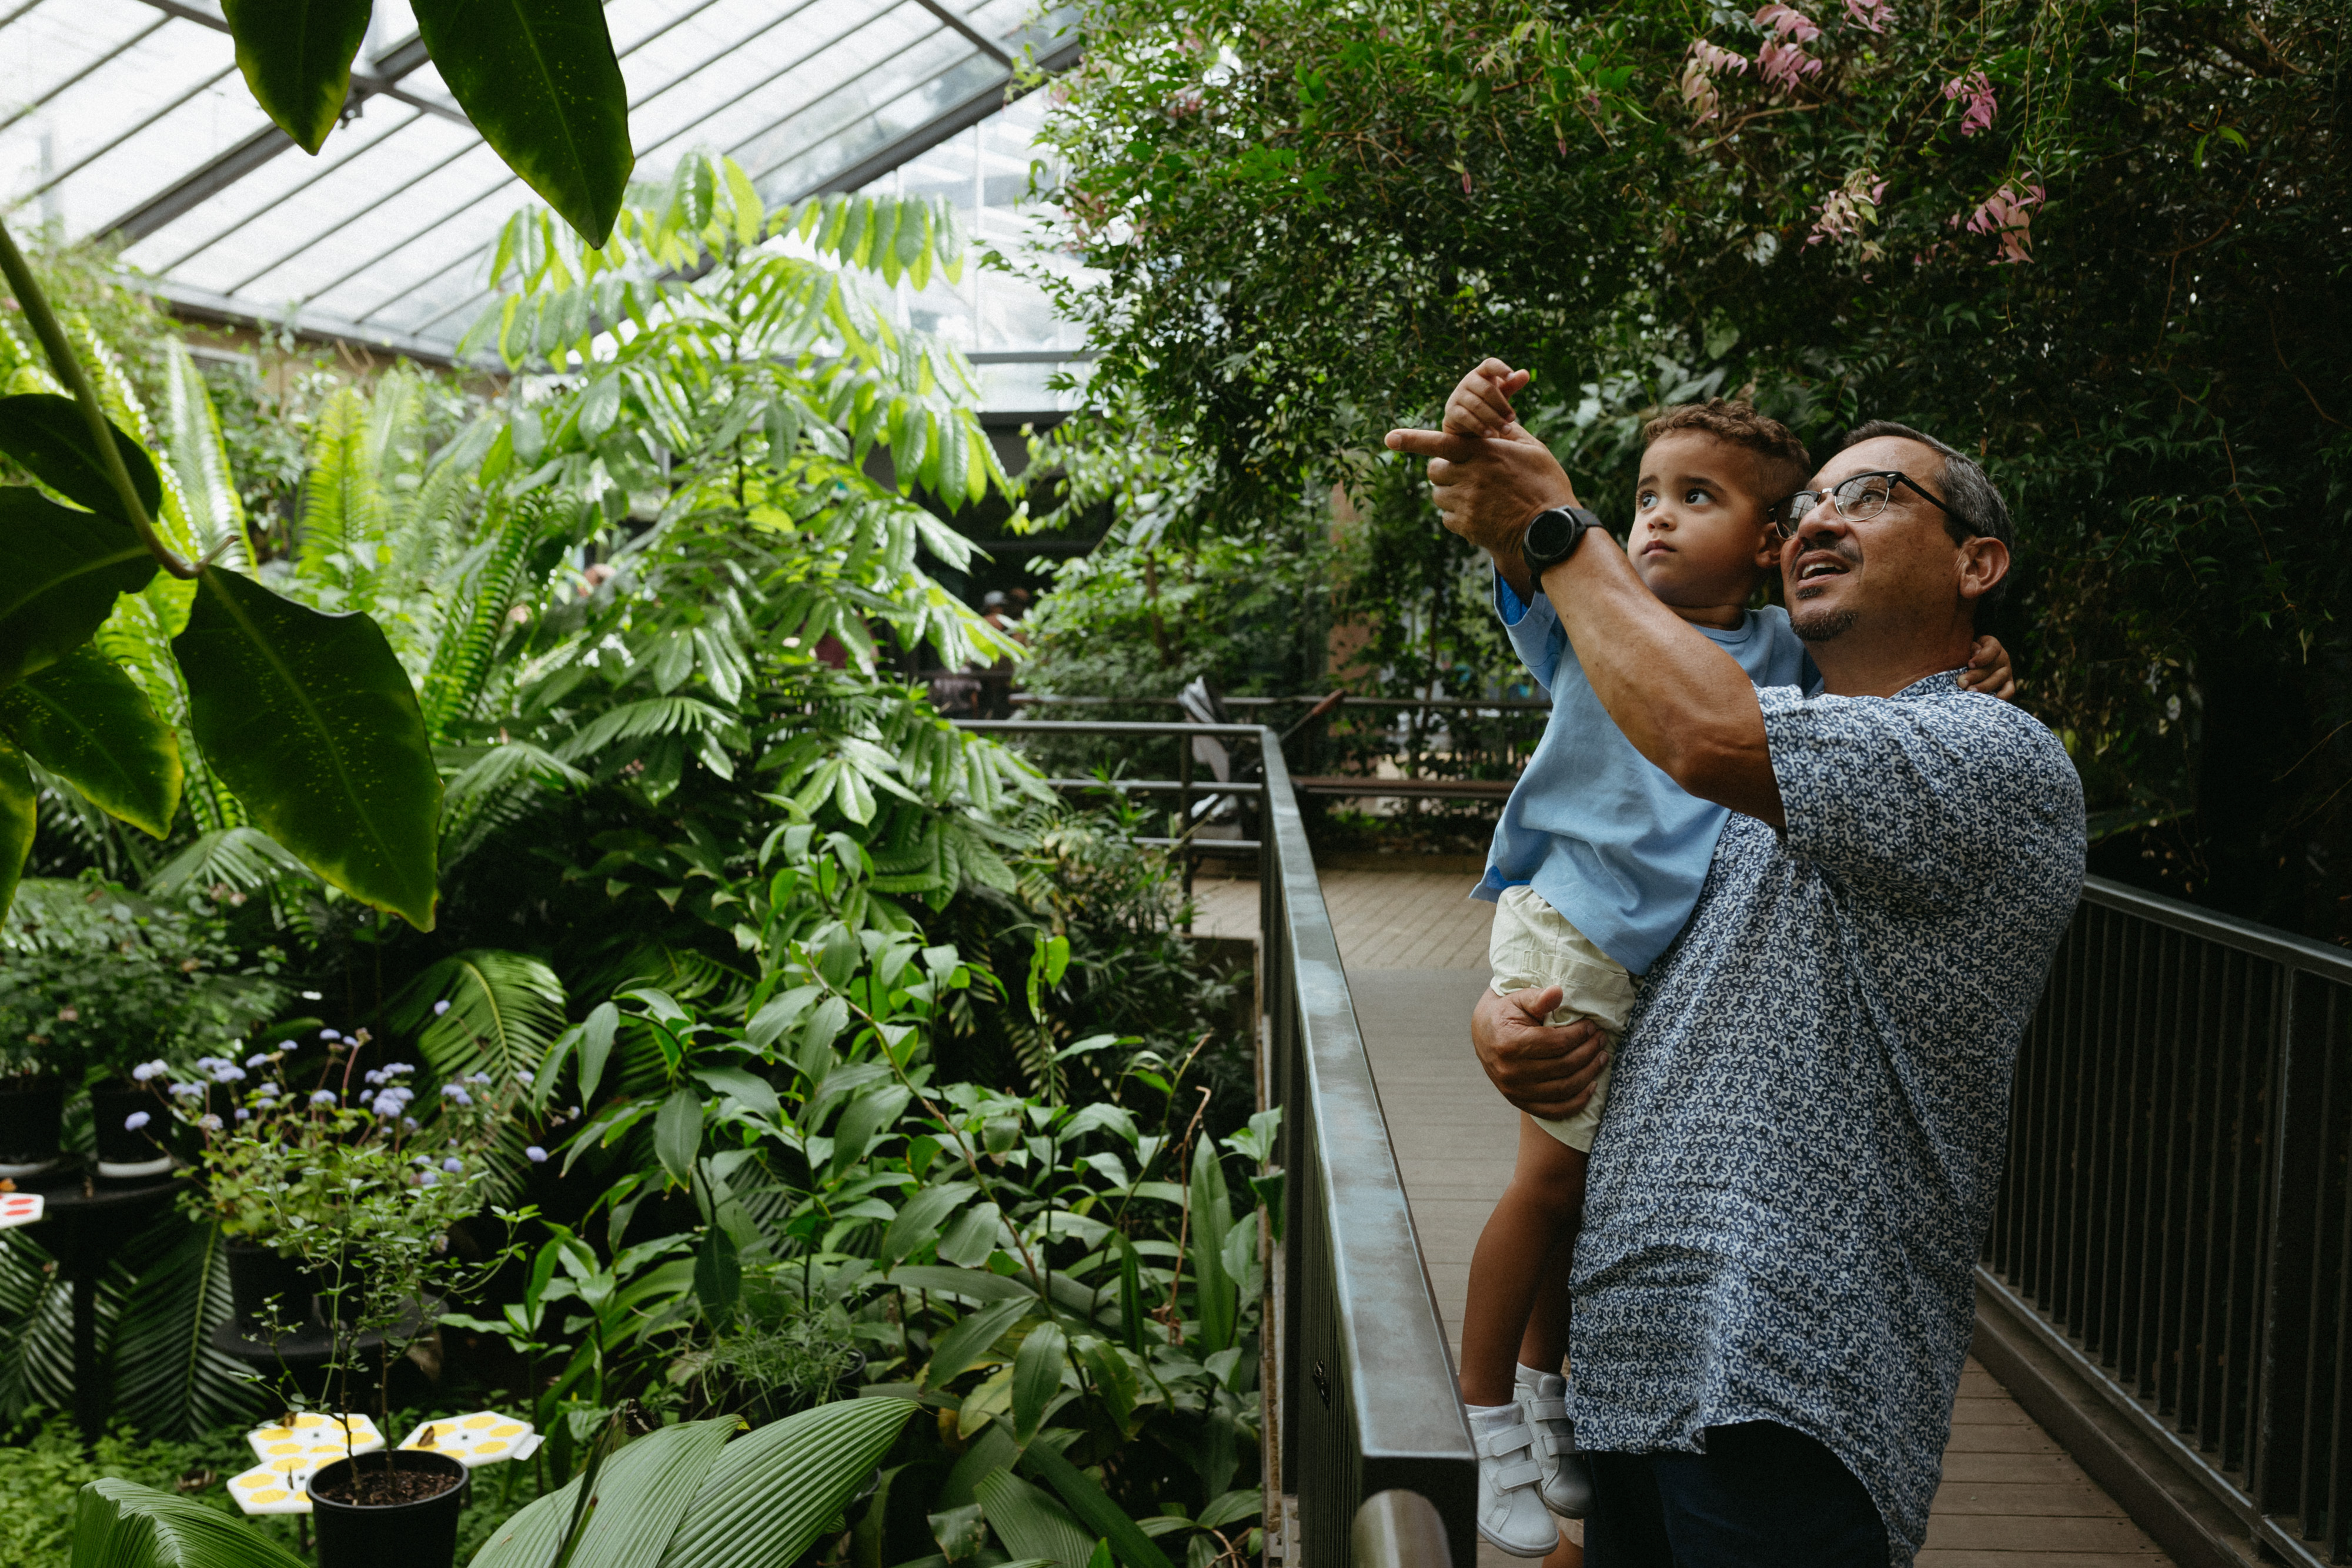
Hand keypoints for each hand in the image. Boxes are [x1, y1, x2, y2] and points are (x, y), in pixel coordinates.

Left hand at [1383, 422, 1580, 559]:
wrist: (1551, 529)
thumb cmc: (1546, 485)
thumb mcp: (1533, 450)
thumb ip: (1509, 433)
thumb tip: (1496, 420)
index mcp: (1484, 452)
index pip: (1440, 443)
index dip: (1412, 440)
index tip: (1389, 438)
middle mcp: (1470, 476)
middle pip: (1434, 471)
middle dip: (1443, 471)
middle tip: (1463, 475)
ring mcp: (1466, 502)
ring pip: (1439, 495)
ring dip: (1450, 494)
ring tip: (1478, 497)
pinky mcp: (1466, 525)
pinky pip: (1447, 518)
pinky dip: (1458, 516)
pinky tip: (1481, 515)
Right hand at [1443, 357, 1532, 436]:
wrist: (1464, 421)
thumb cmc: (1487, 403)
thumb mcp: (1500, 393)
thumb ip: (1512, 385)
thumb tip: (1525, 374)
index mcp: (1482, 373)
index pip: (1490, 364)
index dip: (1501, 369)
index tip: (1511, 377)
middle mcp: (1468, 381)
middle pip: (1487, 389)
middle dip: (1502, 405)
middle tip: (1513, 419)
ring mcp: (1458, 395)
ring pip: (1478, 405)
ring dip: (1494, 419)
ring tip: (1506, 429)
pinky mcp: (1451, 410)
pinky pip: (1466, 417)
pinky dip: (1479, 426)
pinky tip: (1490, 434)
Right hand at [1470, 985, 1609, 1120]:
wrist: (1484, 1035)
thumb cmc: (1506, 1014)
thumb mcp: (1519, 1000)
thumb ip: (1539, 998)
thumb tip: (1558, 992)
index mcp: (1510, 1044)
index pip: (1557, 1044)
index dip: (1580, 1035)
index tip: (1592, 1026)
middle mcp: (1511, 1071)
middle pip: (1563, 1066)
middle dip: (1589, 1052)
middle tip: (1601, 1039)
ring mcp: (1515, 1091)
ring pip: (1563, 1089)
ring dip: (1589, 1074)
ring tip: (1602, 1058)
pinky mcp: (1520, 1102)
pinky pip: (1555, 1111)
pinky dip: (1577, 1103)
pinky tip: (1592, 1087)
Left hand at [1960, 634, 2015, 700]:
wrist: (1973, 662)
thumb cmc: (1966, 653)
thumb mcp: (1966, 647)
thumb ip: (1969, 649)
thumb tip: (1975, 653)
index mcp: (1992, 645)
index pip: (1992, 649)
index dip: (1982, 658)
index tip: (1969, 664)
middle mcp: (2002, 657)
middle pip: (1992, 667)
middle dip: (1975, 676)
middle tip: (1961, 682)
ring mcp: (2007, 671)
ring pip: (1998, 679)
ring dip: (1983, 687)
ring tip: (1969, 692)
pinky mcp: (2008, 684)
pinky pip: (2008, 691)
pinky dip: (2000, 697)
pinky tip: (1985, 700)